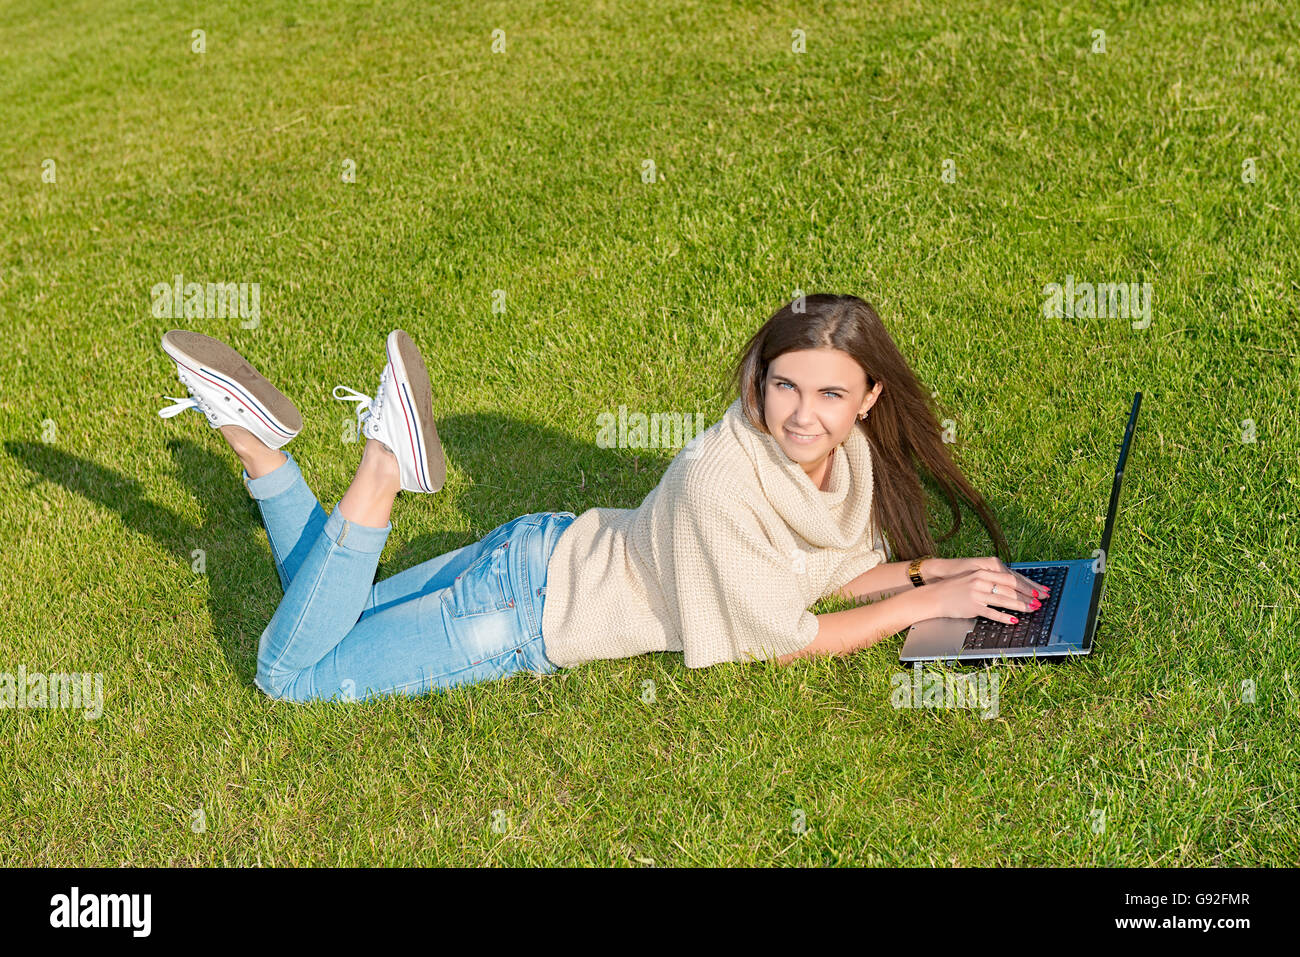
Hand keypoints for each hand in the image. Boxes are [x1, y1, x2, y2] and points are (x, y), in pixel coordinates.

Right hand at [918, 566, 1042, 624]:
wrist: (936, 596)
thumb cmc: (956, 588)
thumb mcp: (974, 578)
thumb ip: (991, 579)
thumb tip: (1012, 586)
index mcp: (983, 572)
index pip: (1011, 578)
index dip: (1027, 585)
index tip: (1038, 591)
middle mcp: (981, 581)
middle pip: (1010, 589)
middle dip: (1028, 596)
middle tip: (1040, 602)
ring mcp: (977, 593)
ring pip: (1004, 600)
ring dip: (1021, 606)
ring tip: (1032, 610)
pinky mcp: (973, 606)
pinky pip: (992, 613)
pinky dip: (1004, 617)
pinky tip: (1014, 620)